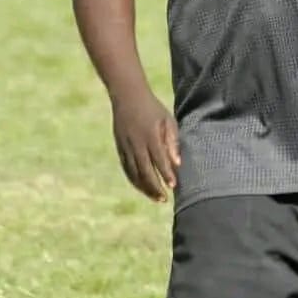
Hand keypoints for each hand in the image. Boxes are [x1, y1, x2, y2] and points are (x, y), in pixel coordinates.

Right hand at [111, 87, 180, 202]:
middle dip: (155, 187)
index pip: (159, 160)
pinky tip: (144, 188)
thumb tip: (178, 163)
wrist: (127, 98)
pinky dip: (135, 181)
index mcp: (150, 136)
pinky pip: (127, 170)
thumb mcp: (168, 120)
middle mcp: (136, 144)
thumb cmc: (153, 109)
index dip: (166, 174)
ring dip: (145, 188)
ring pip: (134, 173)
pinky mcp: (119, 149)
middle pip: (145, 171)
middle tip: (165, 200)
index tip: (174, 186)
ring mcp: (125, 147)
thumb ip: (173, 141)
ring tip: (157, 198)